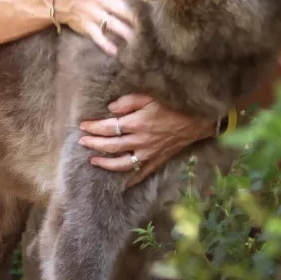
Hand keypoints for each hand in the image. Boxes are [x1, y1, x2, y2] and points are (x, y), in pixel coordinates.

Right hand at [55, 0, 135, 56]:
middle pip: (123, 9)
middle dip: (136, 18)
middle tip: (148, 23)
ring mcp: (93, 13)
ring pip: (113, 24)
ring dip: (126, 33)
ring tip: (136, 38)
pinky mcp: (86, 25)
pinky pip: (98, 36)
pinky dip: (106, 45)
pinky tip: (115, 51)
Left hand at [78, 93, 213, 187]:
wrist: (199, 119)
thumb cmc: (174, 104)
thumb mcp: (150, 96)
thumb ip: (128, 101)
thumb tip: (110, 109)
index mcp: (136, 123)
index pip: (108, 127)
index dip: (93, 127)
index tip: (82, 126)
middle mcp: (140, 141)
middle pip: (111, 146)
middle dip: (93, 144)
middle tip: (82, 142)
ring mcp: (149, 153)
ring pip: (122, 163)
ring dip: (106, 164)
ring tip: (93, 161)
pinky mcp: (158, 160)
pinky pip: (141, 173)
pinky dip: (130, 179)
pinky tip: (121, 183)